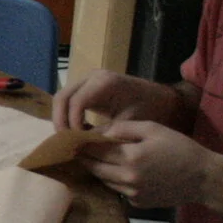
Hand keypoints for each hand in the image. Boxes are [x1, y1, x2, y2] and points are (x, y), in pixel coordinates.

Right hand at [53, 69, 181, 132]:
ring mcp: (87, 80)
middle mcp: (91, 77)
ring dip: (61, 118)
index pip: (75, 102)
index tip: (78, 143)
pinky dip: (67, 115)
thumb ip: (105, 132)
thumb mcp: (128, 123)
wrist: (161, 99)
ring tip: (69, 139)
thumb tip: (82, 146)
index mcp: (104, 82)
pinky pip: (69, 100)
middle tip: (67, 143)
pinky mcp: (87, 87)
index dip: (72, 123)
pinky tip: (76, 132)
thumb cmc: (149, 109)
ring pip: (61, 98)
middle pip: (62, 97)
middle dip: (60, 121)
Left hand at [80, 119, 222, 209]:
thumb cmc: (180, 148)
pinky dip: (113, 180)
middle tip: (73, 149)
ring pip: (103, 180)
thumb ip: (124, 128)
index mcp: (131, 156)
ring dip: (96, 170)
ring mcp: (131, 193)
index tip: (70, 138)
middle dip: (83, 158)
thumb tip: (99, 131)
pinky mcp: (137, 203)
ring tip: (90, 159)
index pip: (95, 149)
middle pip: (94, 167)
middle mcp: (127, 178)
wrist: (204, 178)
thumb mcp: (153, 129)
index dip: (81, 143)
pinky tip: (115, 171)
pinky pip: (117, 190)